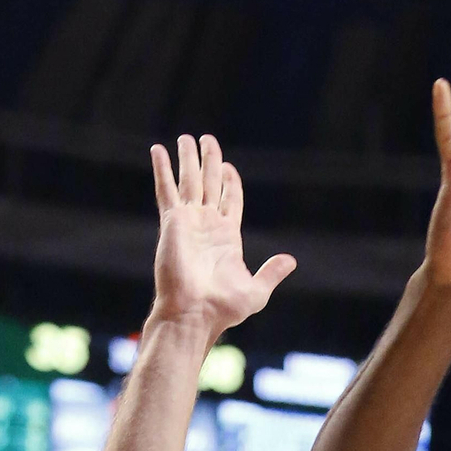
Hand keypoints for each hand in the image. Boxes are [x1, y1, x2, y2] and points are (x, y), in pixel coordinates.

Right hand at [147, 133, 295, 347]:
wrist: (195, 312)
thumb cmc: (224, 308)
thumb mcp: (257, 291)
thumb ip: (272, 272)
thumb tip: (291, 260)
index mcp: (228, 237)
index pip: (230, 199)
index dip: (230, 182)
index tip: (229, 167)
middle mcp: (207, 225)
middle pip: (210, 184)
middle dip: (209, 162)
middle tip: (206, 140)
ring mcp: (189, 221)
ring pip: (189, 181)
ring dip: (187, 159)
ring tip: (186, 138)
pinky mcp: (172, 222)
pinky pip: (166, 190)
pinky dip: (162, 170)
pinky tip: (159, 150)